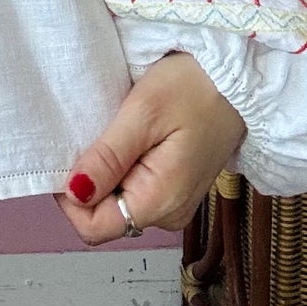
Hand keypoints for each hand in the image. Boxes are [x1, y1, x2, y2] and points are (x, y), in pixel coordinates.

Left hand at [52, 49, 246, 243]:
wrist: (238, 78)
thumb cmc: (194, 87)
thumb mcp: (143, 113)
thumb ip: (108, 157)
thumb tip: (74, 192)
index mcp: (160, 202)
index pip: (94, 228)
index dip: (70, 198)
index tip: (68, 156)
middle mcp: (169, 214)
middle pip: (105, 217)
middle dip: (89, 183)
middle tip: (95, 135)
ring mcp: (175, 203)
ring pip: (118, 204)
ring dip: (106, 174)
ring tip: (116, 132)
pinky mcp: (177, 188)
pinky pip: (136, 190)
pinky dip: (123, 168)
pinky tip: (130, 138)